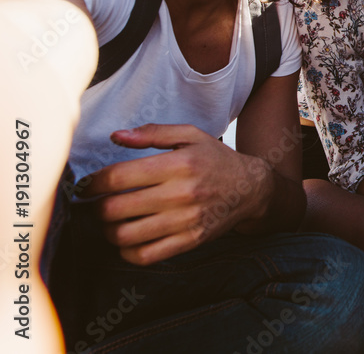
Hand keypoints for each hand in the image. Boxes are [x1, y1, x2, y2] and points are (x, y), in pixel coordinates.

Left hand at [78, 124, 271, 264]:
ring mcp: (186, 220)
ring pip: (126, 235)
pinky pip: (147, 255)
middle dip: (96, 208)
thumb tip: (117, 136)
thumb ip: (153, 133)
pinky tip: (127, 240)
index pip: (119, 177)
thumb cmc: (216, 159)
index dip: (93, 183)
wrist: (250, 189)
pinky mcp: (190, 240)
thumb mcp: (191, 136)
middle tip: (96, 205)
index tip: (87, 186)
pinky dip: (127, 252)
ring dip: (108, 231)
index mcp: (179, 164)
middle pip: (116, 208)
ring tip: (109, 223)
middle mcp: (182, 193)